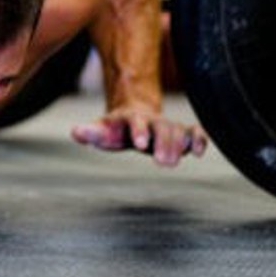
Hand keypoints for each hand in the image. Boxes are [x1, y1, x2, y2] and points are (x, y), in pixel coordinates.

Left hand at [71, 108, 207, 166]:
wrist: (133, 114)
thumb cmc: (115, 129)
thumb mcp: (102, 130)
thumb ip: (91, 132)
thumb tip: (75, 132)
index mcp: (131, 118)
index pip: (136, 123)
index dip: (139, 132)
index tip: (141, 144)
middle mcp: (153, 120)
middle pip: (161, 128)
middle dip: (163, 143)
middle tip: (163, 162)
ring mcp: (168, 125)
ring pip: (178, 130)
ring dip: (179, 145)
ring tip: (173, 162)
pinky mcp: (182, 132)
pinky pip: (194, 132)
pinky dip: (200, 139)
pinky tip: (199, 152)